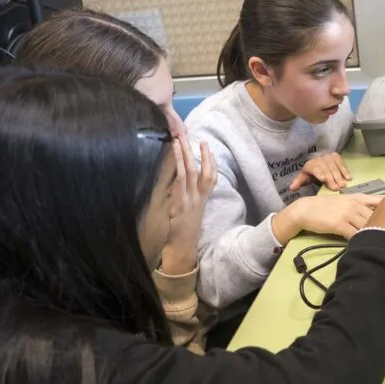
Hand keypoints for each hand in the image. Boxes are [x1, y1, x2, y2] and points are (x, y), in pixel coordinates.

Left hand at [161, 136, 217, 274]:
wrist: (183, 246)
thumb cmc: (186, 230)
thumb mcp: (192, 212)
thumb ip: (190, 197)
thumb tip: (184, 184)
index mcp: (203, 199)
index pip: (212, 177)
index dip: (211, 161)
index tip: (207, 147)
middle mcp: (200, 197)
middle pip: (204, 171)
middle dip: (202, 153)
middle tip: (197, 137)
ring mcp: (191, 199)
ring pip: (191, 171)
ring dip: (186, 154)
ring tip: (181, 140)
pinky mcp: (180, 202)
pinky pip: (180, 180)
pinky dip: (177, 165)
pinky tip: (173, 154)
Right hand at [272, 193, 382, 242]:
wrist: (306, 210)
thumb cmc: (325, 207)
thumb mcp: (345, 201)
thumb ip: (359, 206)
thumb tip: (375, 214)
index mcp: (357, 197)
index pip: (379, 201)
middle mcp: (355, 204)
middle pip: (376, 216)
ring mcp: (348, 214)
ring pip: (367, 225)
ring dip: (374, 234)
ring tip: (381, 242)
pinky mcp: (340, 224)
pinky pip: (355, 234)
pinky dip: (361, 240)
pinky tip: (364, 245)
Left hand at [288, 152, 350, 191]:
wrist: (318, 162)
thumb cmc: (311, 174)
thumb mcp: (304, 178)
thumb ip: (298, 183)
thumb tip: (291, 188)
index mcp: (310, 165)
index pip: (315, 168)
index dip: (319, 173)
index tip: (324, 179)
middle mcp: (319, 159)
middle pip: (326, 169)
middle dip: (332, 179)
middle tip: (337, 188)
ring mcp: (328, 157)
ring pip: (334, 166)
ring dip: (339, 176)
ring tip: (343, 185)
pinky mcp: (336, 156)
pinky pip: (341, 163)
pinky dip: (345, 171)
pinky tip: (348, 178)